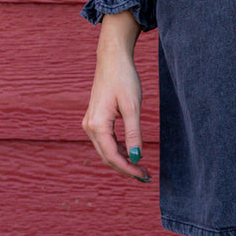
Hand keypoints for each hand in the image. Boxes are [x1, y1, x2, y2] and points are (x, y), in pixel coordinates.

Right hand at [82, 10, 150, 182]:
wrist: (112, 59)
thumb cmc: (123, 79)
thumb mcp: (132, 106)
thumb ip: (134, 133)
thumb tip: (137, 157)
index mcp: (97, 125)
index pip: (112, 156)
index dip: (129, 169)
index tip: (145, 175)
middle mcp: (90, 127)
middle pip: (107, 157)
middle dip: (126, 168)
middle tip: (146, 176)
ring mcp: (90, 123)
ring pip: (106, 150)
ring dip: (122, 161)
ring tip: (141, 167)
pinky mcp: (95, 119)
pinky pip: (105, 141)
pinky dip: (118, 150)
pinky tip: (131, 153)